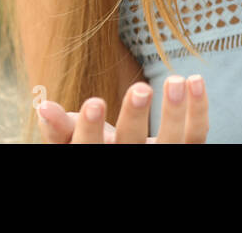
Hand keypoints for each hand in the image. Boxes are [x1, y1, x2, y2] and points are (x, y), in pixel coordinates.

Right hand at [36, 74, 208, 142]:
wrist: (129, 159)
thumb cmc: (95, 145)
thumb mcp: (73, 140)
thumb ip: (58, 127)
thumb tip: (42, 106)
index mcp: (96, 158)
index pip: (91, 150)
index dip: (90, 130)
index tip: (94, 102)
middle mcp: (129, 162)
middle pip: (133, 145)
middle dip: (136, 117)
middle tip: (141, 88)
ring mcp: (160, 157)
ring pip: (173, 142)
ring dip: (175, 112)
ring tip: (176, 81)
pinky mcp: (185, 150)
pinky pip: (197, 134)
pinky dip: (199, 108)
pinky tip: (195, 79)